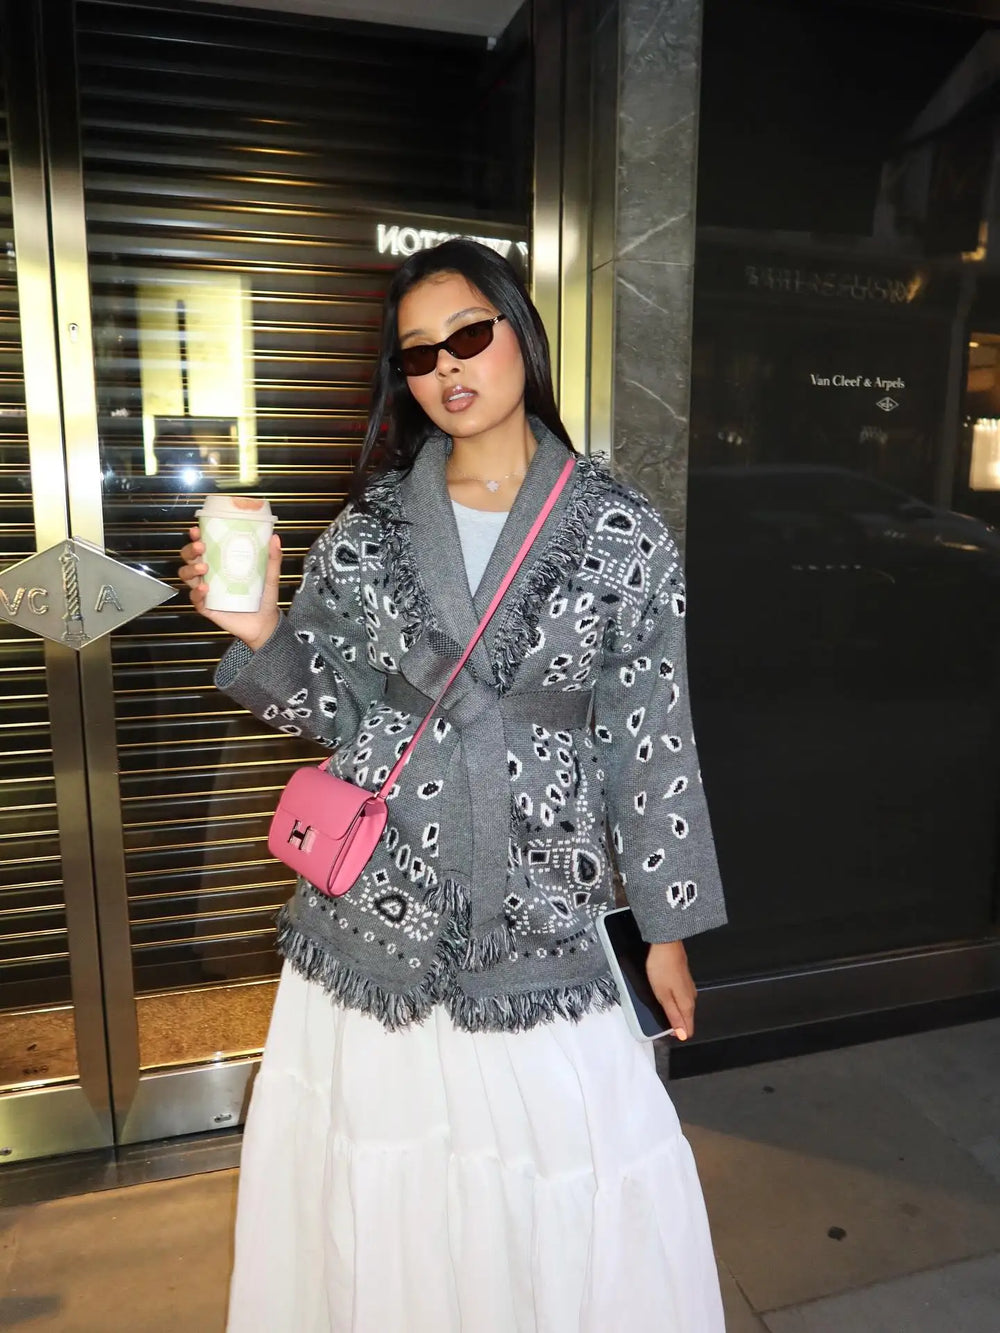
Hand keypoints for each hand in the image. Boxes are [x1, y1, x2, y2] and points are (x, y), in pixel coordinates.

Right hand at [178, 525, 282, 650]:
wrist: (265, 623)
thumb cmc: (264, 598)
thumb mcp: (270, 576)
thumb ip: (272, 558)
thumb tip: (275, 538)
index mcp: (221, 563)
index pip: (204, 547)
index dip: (196, 537)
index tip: (196, 530)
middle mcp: (210, 575)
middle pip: (189, 559)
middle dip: (190, 550)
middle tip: (201, 547)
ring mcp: (206, 591)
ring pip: (187, 576)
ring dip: (191, 569)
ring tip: (203, 568)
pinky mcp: (207, 607)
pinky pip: (195, 600)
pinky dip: (197, 593)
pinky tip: (205, 589)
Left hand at [646, 939, 696, 1040]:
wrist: (666, 944)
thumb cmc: (662, 967)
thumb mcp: (663, 996)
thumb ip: (673, 1016)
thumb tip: (683, 1035)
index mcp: (687, 1004)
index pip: (688, 1029)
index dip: (677, 1033)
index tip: (664, 1030)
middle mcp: (692, 997)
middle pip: (686, 1019)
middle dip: (674, 1022)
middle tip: (659, 1014)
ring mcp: (689, 988)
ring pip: (683, 1007)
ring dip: (673, 1009)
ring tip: (659, 1002)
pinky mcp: (684, 980)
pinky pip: (681, 997)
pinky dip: (673, 999)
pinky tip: (664, 993)